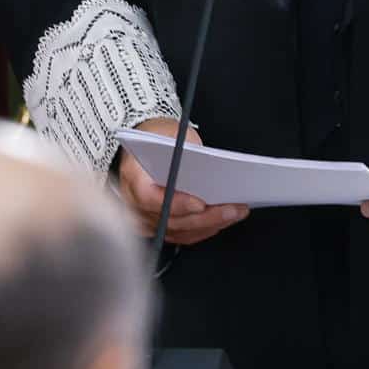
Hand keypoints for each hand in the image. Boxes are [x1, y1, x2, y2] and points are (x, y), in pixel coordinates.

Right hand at [117, 118, 248, 245]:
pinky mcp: (157, 226)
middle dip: (205, 217)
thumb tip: (209, 168)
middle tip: (231, 209)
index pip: (149, 198)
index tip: (201, 203)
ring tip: (235, 212)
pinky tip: (223, 220)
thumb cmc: (157, 138)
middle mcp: (134, 202)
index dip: (176, 203)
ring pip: (179, 230)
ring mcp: (144, 217)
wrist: (145, 145)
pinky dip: (203, 229)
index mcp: (132, 175)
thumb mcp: (172, 134)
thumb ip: (186, 152)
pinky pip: (182, 235)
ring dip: (210, 224)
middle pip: (170, 219)